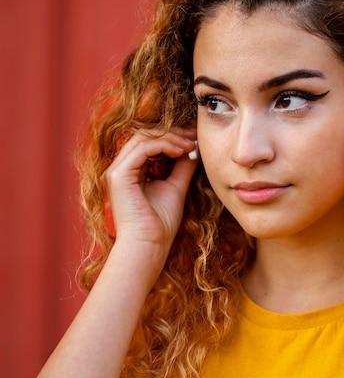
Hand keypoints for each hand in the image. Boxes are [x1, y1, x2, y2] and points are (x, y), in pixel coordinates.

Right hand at [101, 128, 197, 253]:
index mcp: (130, 172)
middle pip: (144, 136)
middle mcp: (120, 169)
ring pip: (143, 138)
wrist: (150, 245)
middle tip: (194, 135)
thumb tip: (194, 147)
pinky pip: (142, 149)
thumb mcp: (175, 187)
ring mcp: (116, 171)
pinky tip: (180, 151)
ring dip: (170, 138)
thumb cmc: (160, 223)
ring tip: (190, 144)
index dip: (171, 136)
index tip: (194, 137)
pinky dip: (163, 145)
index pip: (149, 142)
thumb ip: (182, 167)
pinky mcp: (118, 176)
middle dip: (172, 133)